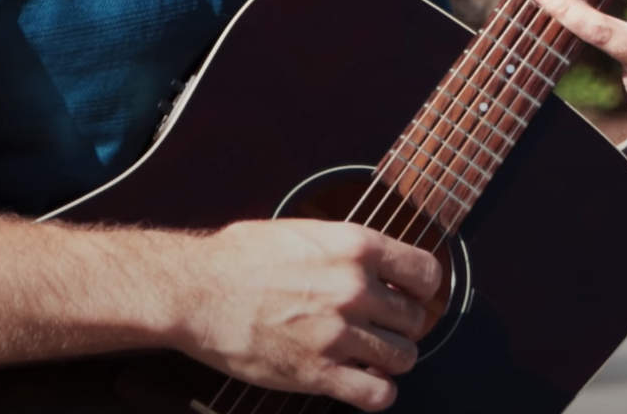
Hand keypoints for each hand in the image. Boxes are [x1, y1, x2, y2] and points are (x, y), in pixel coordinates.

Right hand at [175, 218, 441, 410]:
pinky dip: (379, 393)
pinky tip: (366, 382)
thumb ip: (345, 247)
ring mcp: (338, 333)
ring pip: (403, 357)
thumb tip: (375, 260)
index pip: (425, 271)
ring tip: (378, 353)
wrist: (200, 290)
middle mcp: (354, 289)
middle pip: (415, 318)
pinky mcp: (318, 373)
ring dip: (394, 358)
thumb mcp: (305, 230)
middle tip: (388, 325)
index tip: (417, 292)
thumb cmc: (243, 255)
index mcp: (355, 246)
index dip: (425, 285)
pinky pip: (376, 395)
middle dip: (406, 323)